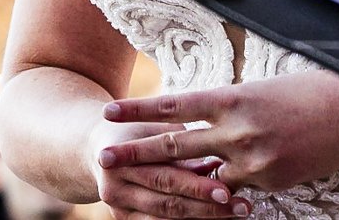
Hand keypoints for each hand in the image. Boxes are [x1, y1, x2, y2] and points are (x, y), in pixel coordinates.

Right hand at [88, 118, 246, 218]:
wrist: (98, 148)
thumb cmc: (136, 130)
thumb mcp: (155, 128)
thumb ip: (181, 147)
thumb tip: (218, 164)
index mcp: (122, 157)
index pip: (166, 175)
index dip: (197, 185)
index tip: (228, 190)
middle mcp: (115, 186)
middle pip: (167, 201)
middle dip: (207, 206)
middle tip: (240, 207)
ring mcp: (117, 207)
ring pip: (164, 219)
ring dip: (202, 218)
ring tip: (234, 215)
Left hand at [103, 71, 338, 194]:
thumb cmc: (310, 90)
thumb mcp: (261, 91)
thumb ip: (229, 108)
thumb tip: (203, 119)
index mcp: (233, 97)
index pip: (173, 105)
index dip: (138, 110)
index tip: (108, 113)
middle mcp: (238, 130)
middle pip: (175, 144)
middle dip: (137, 152)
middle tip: (105, 159)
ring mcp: (254, 160)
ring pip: (206, 175)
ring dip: (183, 179)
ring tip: (149, 183)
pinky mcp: (272, 182)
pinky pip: (239, 187)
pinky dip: (229, 185)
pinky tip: (221, 188)